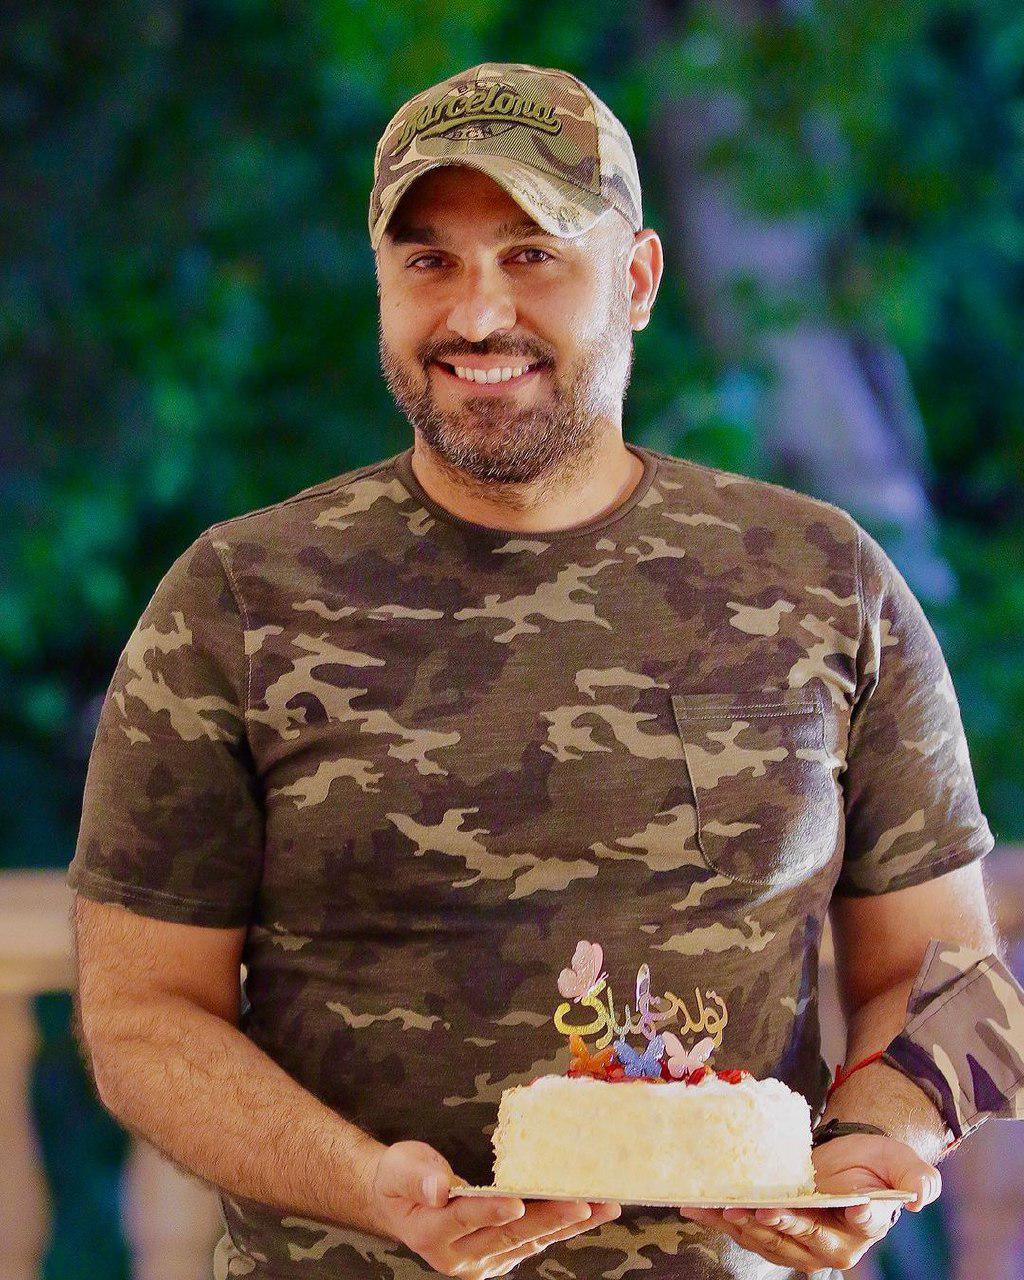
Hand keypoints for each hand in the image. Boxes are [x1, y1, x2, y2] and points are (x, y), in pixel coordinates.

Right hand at [366, 1140, 621, 1277]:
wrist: (400, 1203)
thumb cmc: (400, 1178)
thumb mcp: (399, 1167)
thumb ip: (417, 1176)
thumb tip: (439, 1188)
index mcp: (431, 1234)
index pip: (465, 1220)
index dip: (489, 1212)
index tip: (516, 1203)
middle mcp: (460, 1257)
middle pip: (509, 1236)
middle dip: (549, 1219)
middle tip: (583, 1203)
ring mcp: (483, 1260)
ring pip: (530, 1241)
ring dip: (568, 1224)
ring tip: (603, 1206)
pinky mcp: (500, 1255)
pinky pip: (534, 1240)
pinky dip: (563, 1225)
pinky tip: (590, 1212)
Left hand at [677, 1133, 940, 1273]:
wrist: (848, 1162)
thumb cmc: (875, 1160)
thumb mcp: (900, 1163)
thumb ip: (916, 1179)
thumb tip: (919, 1197)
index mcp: (865, 1227)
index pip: (851, 1225)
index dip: (836, 1217)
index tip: (835, 1205)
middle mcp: (832, 1245)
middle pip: (799, 1236)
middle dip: (774, 1222)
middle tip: (753, 1207)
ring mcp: (801, 1243)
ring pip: (767, 1238)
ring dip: (740, 1223)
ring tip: (717, 1206)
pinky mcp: (775, 1234)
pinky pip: (746, 1231)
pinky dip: (722, 1220)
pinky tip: (699, 1207)